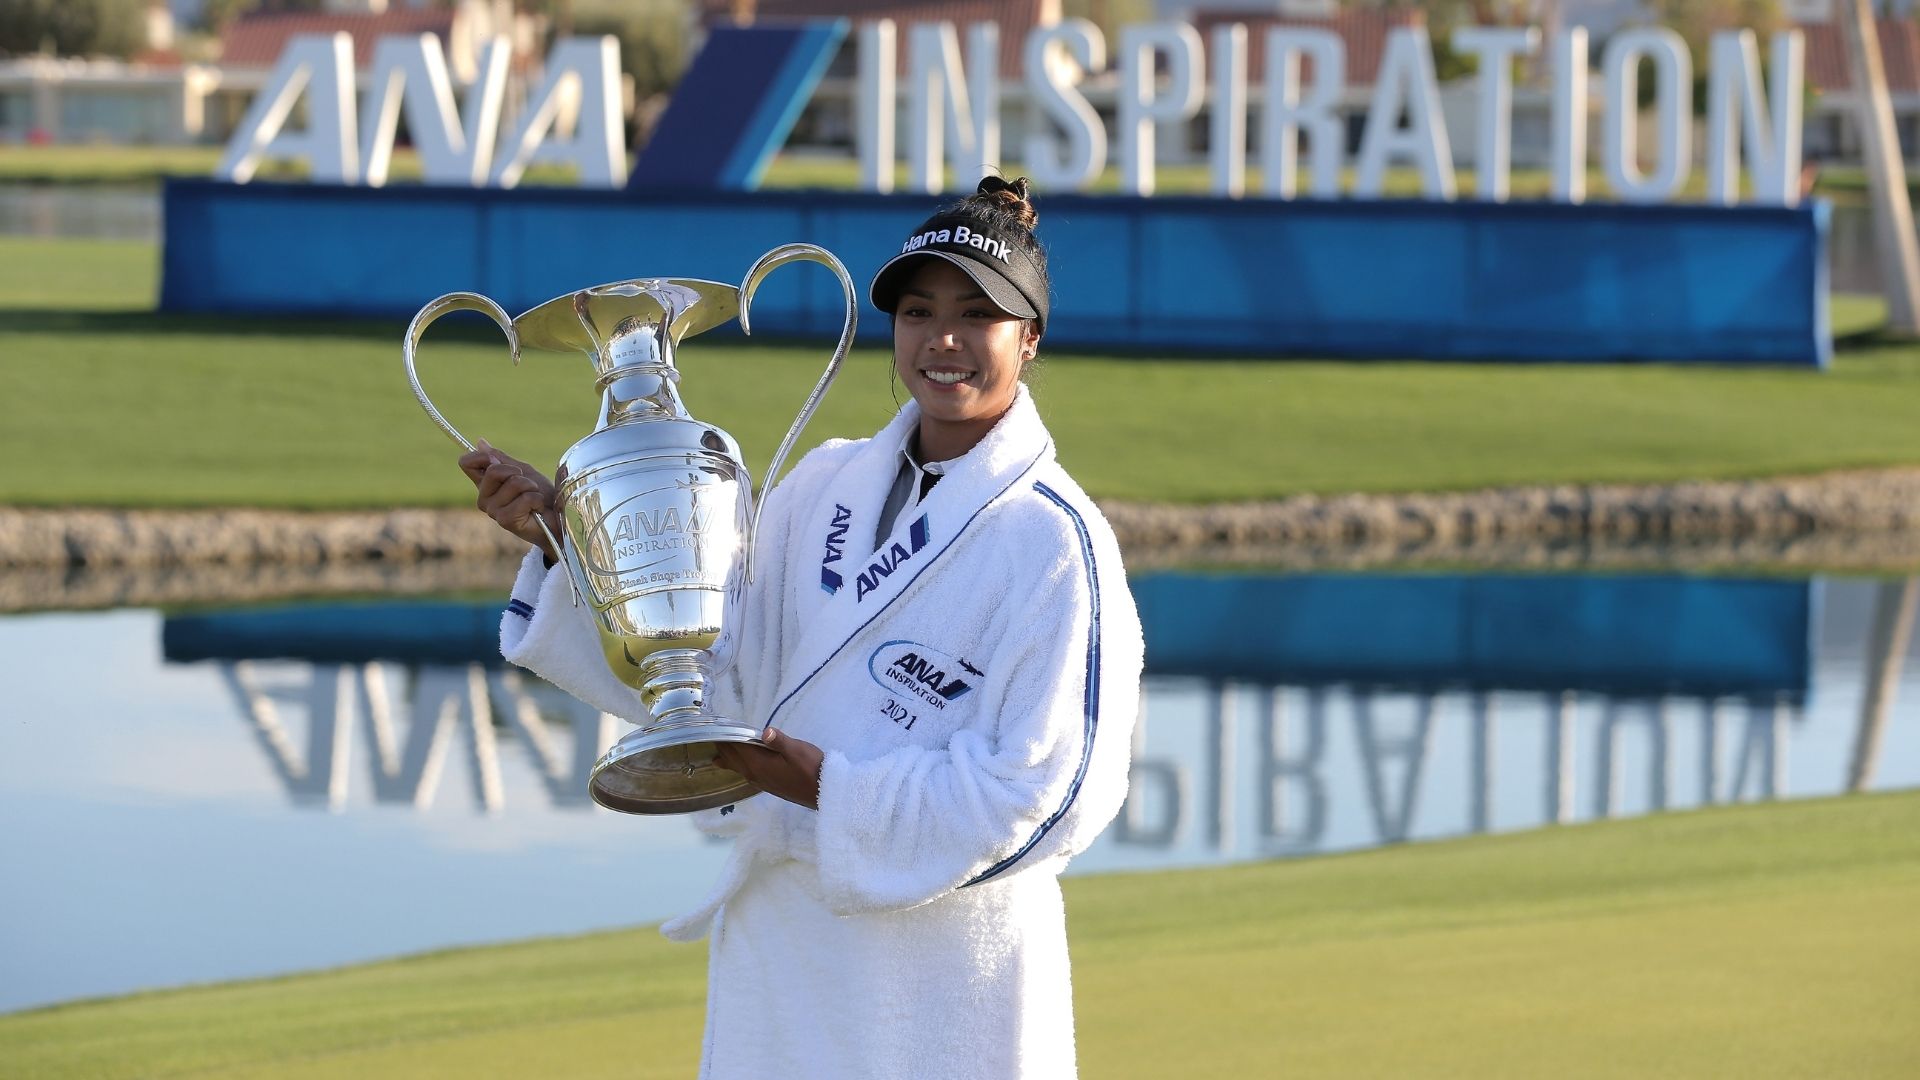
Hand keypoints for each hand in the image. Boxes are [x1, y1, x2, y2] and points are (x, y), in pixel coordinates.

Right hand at [458, 438, 562, 562]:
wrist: (557, 518)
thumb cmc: (540, 495)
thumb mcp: (522, 471)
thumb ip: (502, 459)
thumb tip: (480, 442)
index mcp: (485, 485)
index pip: (467, 463)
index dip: (481, 456)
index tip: (496, 458)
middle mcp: (485, 499)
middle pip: (493, 470)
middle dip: (517, 472)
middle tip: (528, 484)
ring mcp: (493, 511)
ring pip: (513, 483)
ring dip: (531, 488)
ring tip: (534, 498)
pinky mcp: (505, 520)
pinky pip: (524, 498)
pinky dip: (537, 499)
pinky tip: (536, 509)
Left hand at [713, 727, 823, 809]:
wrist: (823, 793)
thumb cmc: (812, 769)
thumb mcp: (797, 751)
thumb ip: (780, 741)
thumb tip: (765, 731)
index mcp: (759, 764)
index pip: (737, 749)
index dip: (727, 738)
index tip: (716, 729)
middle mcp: (756, 775)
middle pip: (734, 760)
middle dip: (724, 749)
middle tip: (713, 739)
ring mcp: (762, 782)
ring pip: (739, 769)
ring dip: (729, 760)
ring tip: (718, 755)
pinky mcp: (768, 786)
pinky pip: (747, 774)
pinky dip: (739, 767)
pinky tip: (742, 767)